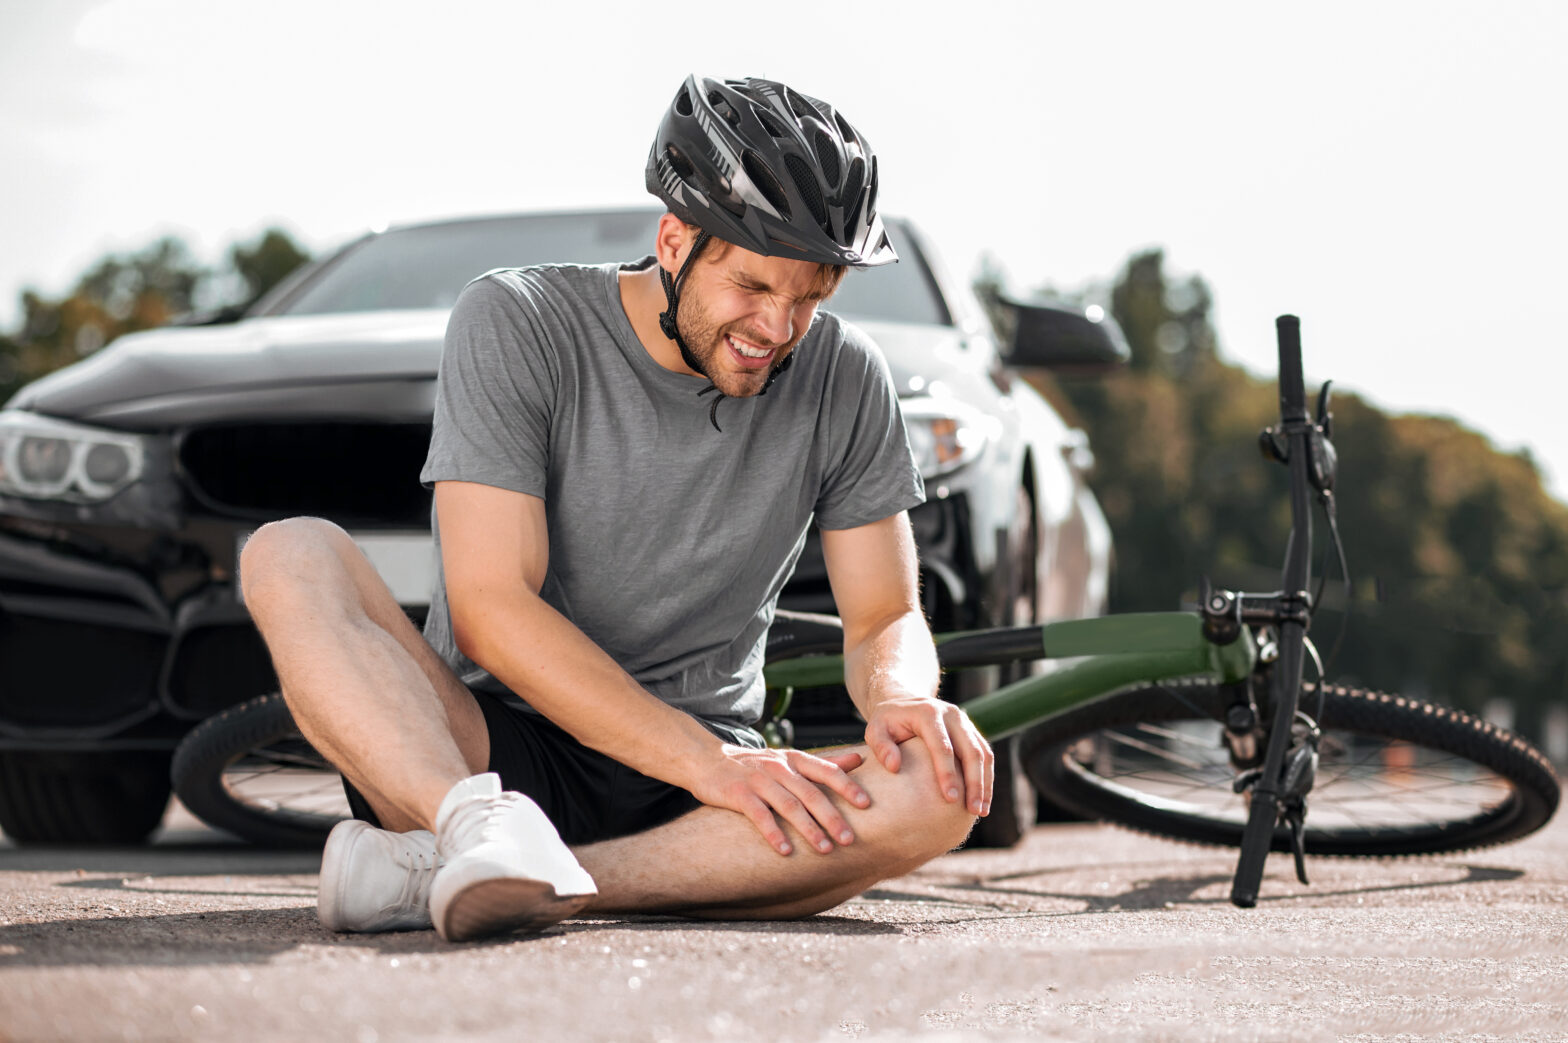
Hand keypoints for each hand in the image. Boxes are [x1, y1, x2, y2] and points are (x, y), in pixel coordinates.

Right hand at [692, 746, 870, 855]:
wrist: (708, 759)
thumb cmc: (756, 765)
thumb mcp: (790, 759)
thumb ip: (824, 762)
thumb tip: (860, 758)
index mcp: (795, 760)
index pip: (826, 771)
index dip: (847, 786)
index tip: (867, 804)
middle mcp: (780, 767)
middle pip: (811, 793)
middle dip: (832, 817)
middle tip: (850, 839)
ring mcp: (758, 780)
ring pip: (788, 805)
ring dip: (808, 829)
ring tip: (825, 849)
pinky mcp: (738, 793)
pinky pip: (759, 815)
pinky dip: (773, 833)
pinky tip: (785, 851)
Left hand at [864, 696, 992, 815]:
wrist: (903, 703)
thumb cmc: (887, 722)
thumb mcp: (874, 729)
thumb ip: (880, 746)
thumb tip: (894, 767)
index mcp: (929, 713)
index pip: (943, 747)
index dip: (948, 774)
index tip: (950, 799)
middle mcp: (952, 715)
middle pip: (971, 751)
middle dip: (975, 782)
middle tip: (973, 811)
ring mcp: (965, 722)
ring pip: (983, 753)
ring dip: (985, 783)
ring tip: (981, 811)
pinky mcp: (971, 731)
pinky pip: (985, 754)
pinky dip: (986, 777)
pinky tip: (982, 799)